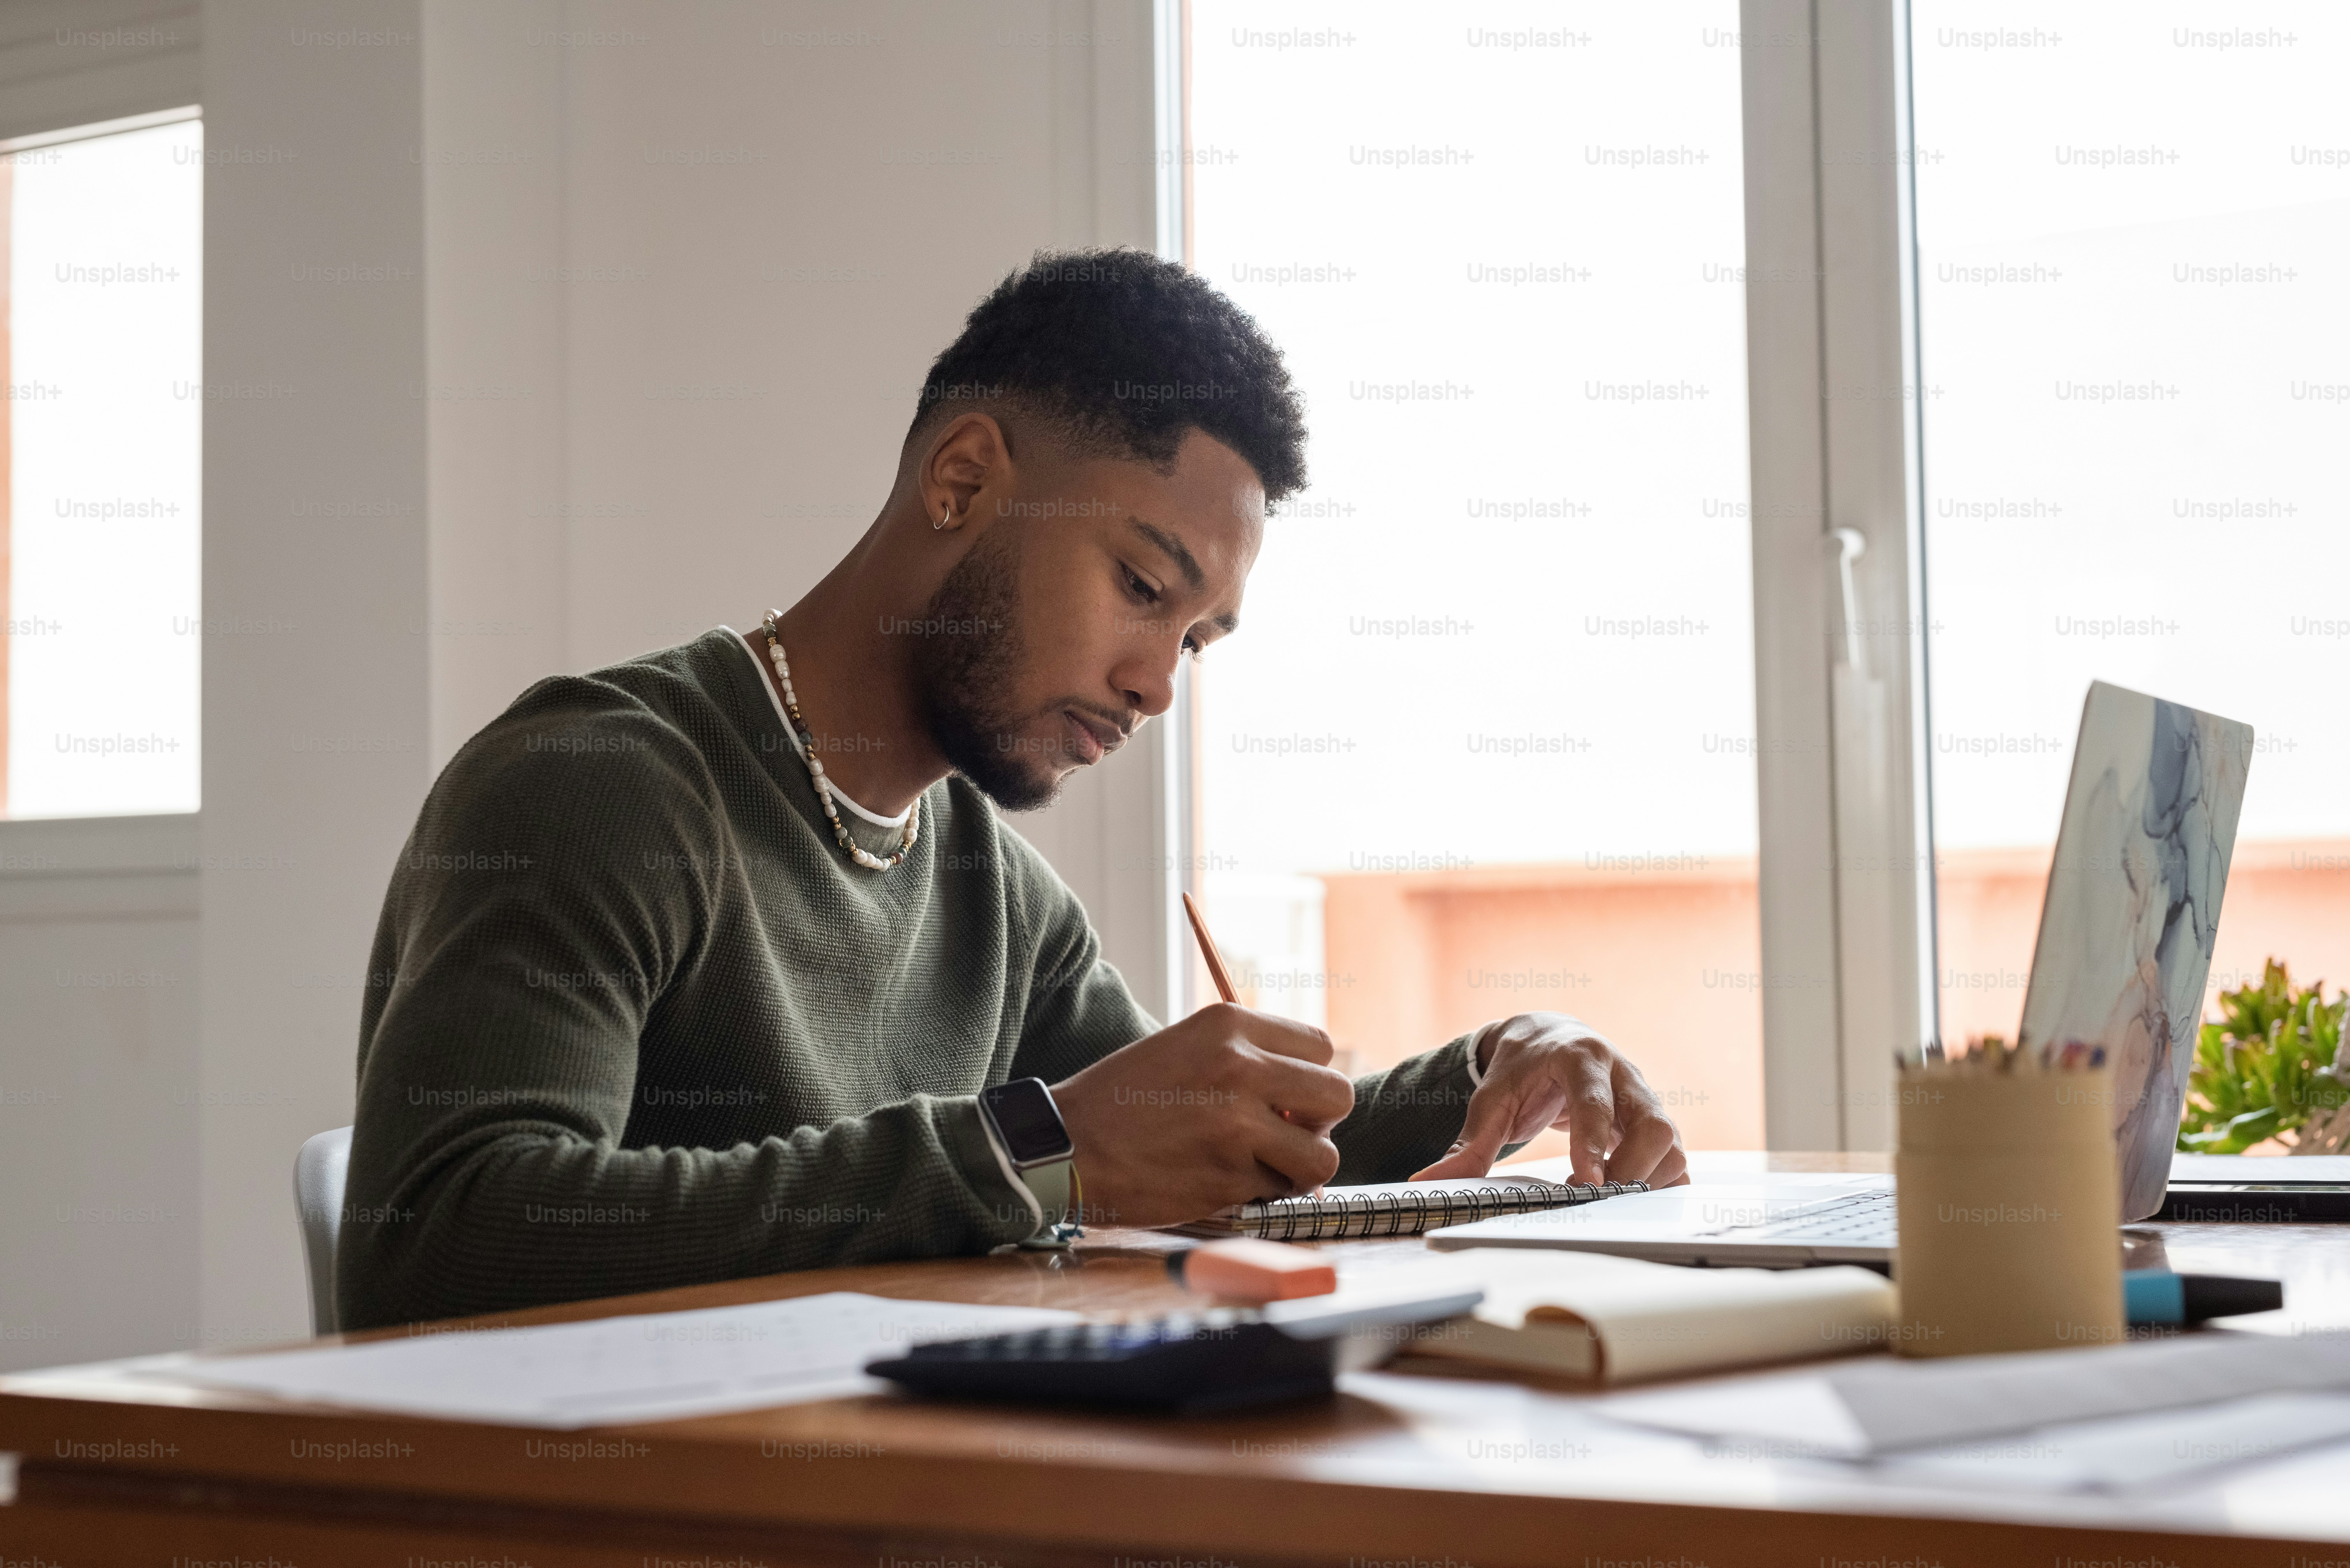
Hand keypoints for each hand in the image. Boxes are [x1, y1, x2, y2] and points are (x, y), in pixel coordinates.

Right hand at [1051, 1003, 1354, 1227]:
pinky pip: (1282, 1192)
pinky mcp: (1230, 1176)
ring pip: (1323, 1156)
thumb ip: (1247, 1058)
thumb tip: (1308, 1093)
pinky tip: (1225, 1181)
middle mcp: (1241, 1067)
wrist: (1066, 1147)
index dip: (1309, 1077)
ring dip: (1300, 1167)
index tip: (1286, 1096)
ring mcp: (1238, 1124)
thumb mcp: (1186, 1048)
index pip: (1320, 1046)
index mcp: (1229, 1025)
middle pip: (1337, 1095)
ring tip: (1264, 1164)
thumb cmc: (1124, 1101)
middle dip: (1318, 1122)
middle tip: (1284, 1133)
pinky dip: (1263, 1195)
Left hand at [1410, 1012, 1688, 1187]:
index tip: (1587, 1181)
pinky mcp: (1654, 1121)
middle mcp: (1622, 1074)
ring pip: (1672, 1142)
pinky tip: (1630, 1197)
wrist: (1548, 1038)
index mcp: (1580, 1058)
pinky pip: (1676, 1157)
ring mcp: (1644, 1098)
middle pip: (1652, 1123)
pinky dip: (1660, 1183)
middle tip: (1595, 1197)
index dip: (1593, 1141)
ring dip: (1646, 1179)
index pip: (1595, 1100)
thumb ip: (1467, 1144)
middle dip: (1630, 1168)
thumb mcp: (1490, 1100)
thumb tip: (1426, 1182)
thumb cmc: (1520, 1070)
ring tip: (1606, 1198)